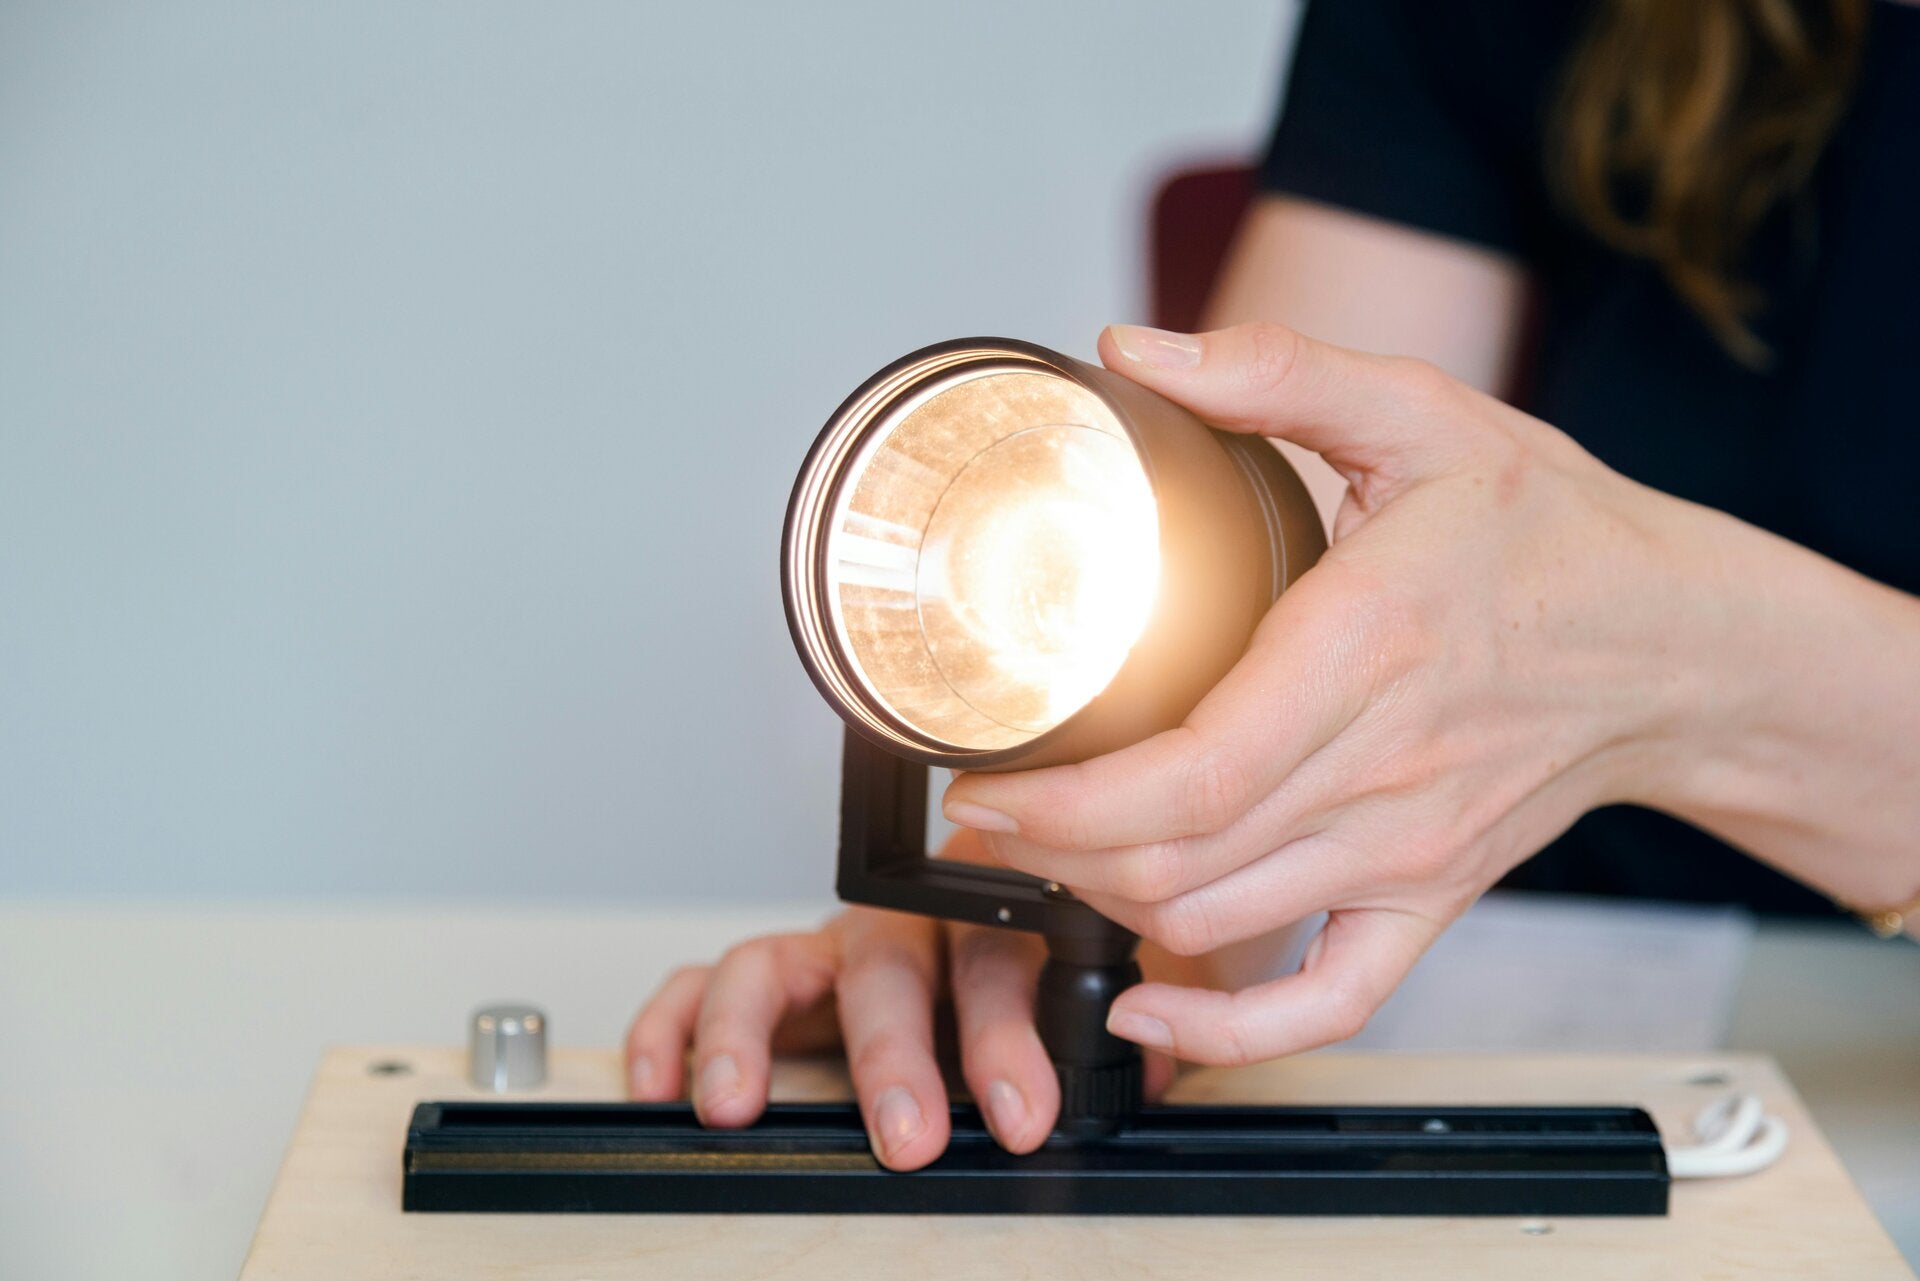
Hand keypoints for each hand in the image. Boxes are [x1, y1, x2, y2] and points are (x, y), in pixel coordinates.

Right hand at [623, 831, 1178, 1170]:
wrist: (1016, 916)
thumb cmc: (1052, 963)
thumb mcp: (1107, 984)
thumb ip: (1129, 1023)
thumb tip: (1153, 1064)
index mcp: (992, 914)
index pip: (997, 960)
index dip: (1007, 1038)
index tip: (1025, 1113)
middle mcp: (906, 923)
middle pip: (886, 966)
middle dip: (893, 1057)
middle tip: (905, 1134)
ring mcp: (833, 947)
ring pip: (772, 963)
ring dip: (750, 1035)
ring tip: (735, 1102)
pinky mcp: (777, 979)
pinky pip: (704, 982)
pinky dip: (674, 1024)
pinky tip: (664, 1081)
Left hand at [942, 321, 1718, 1065]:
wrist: (1677, 645)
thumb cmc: (1551, 535)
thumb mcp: (1424, 414)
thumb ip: (1276, 370)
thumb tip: (1131, 351)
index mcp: (1365, 648)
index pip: (1191, 772)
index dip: (1064, 800)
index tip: (984, 778)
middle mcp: (1381, 772)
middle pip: (1176, 858)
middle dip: (1048, 849)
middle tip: (976, 808)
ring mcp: (1407, 853)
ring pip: (1217, 924)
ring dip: (1103, 906)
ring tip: (1035, 856)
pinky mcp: (1429, 900)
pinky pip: (1326, 1002)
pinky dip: (1227, 1033)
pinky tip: (1149, 1012)